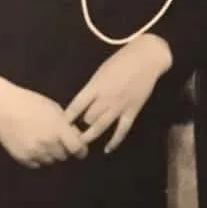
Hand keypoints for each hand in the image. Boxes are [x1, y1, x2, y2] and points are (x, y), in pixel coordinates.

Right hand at [0, 80, 87, 166]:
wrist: (4, 107)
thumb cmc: (31, 103)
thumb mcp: (55, 109)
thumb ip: (66, 124)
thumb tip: (76, 137)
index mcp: (58, 128)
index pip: (77, 148)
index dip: (81, 150)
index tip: (81, 150)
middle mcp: (47, 143)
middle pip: (64, 156)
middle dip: (66, 150)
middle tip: (61, 141)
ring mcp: (33, 152)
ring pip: (51, 161)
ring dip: (52, 154)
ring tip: (47, 142)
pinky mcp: (22, 158)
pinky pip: (36, 164)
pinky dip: (39, 158)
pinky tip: (36, 146)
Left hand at [65, 34, 171, 152]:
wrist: (147, 57)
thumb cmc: (123, 59)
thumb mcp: (102, 69)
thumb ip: (93, 86)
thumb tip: (85, 100)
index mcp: (96, 85)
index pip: (76, 105)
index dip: (67, 117)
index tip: (60, 125)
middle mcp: (106, 98)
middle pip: (88, 118)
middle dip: (80, 125)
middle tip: (74, 132)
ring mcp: (119, 106)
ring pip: (101, 127)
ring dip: (90, 136)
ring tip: (82, 144)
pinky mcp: (132, 110)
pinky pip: (122, 130)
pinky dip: (115, 141)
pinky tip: (108, 150)